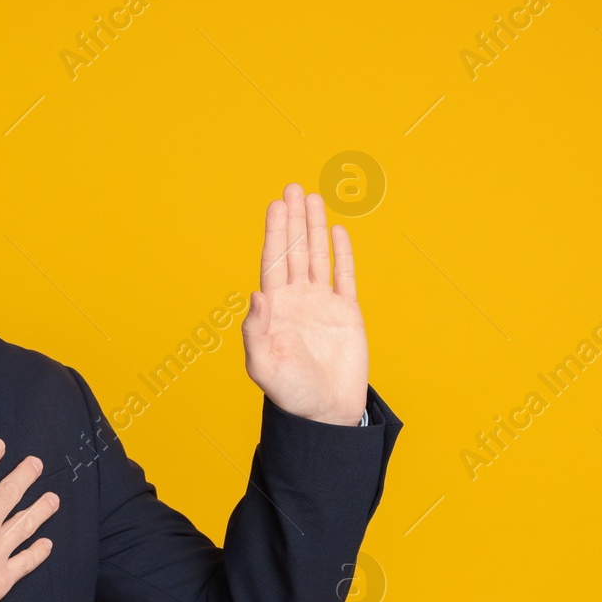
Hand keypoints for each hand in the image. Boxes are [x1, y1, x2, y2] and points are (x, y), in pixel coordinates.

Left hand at [240, 182, 369, 424]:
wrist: (326, 413)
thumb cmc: (290, 393)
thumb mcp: (263, 365)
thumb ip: (255, 331)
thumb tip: (255, 294)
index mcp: (275, 308)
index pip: (273, 261)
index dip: (275, 232)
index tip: (276, 205)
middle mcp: (297, 300)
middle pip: (294, 250)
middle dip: (293, 220)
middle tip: (292, 187)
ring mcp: (322, 304)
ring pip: (318, 256)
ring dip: (315, 228)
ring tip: (313, 198)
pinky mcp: (347, 313)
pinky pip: (345, 276)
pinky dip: (343, 254)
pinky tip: (337, 231)